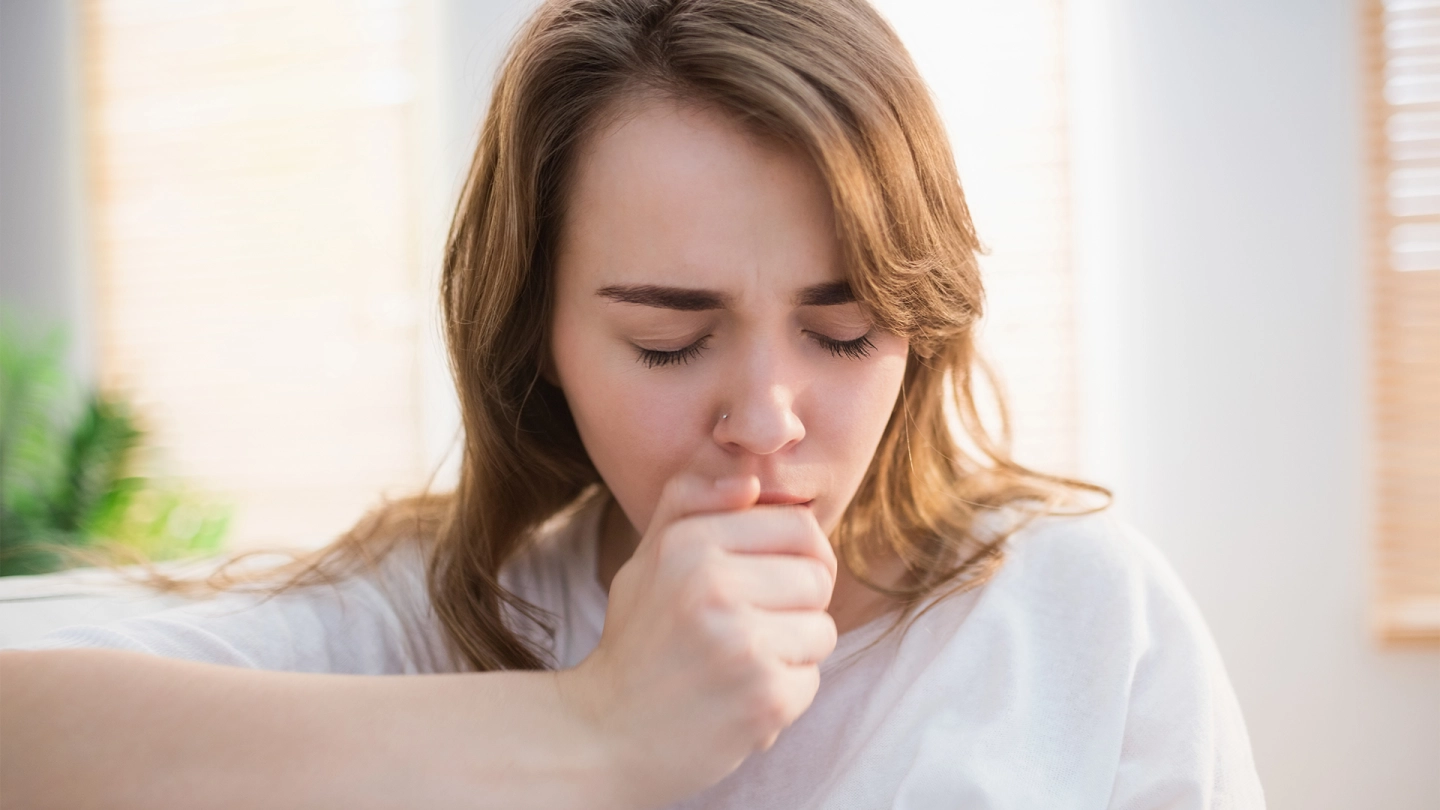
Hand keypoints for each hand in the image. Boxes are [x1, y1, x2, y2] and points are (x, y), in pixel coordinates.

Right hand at [556, 473, 838, 808]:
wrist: (603, 737)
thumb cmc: (637, 643)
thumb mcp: (647, 560)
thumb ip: (688, 504)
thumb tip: (750, 481)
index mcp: (689, 543)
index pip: (799, 525)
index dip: (797, 555)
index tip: (772, 582)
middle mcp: (714, 585)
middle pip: (818, 576)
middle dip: (796, 605)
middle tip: (752, 629)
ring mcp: (742, 643)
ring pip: (822, 630)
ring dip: (793, 652)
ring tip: (742, 665)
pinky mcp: (764, 698)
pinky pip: (811, 680)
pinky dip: (782, 695)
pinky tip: (738, 699)